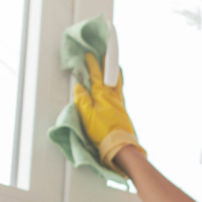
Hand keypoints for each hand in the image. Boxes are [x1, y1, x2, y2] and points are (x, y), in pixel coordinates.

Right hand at [73, 52, 145, 170]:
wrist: (120, 146)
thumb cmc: (103, 132)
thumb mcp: (86, 116)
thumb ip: (82, 100)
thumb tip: (79, 87)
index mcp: (102, 96)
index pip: (96, 76)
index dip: (92, 65)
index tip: (89, 56)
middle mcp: (113, 97)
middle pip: (110, 76)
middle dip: (106, 64)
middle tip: (105, 55)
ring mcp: (119, 104)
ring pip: (117, 83)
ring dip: (115, 73)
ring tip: (114, 67)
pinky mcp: (122, 111)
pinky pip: (119, 92)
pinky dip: (118, 85)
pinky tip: (116, 87)